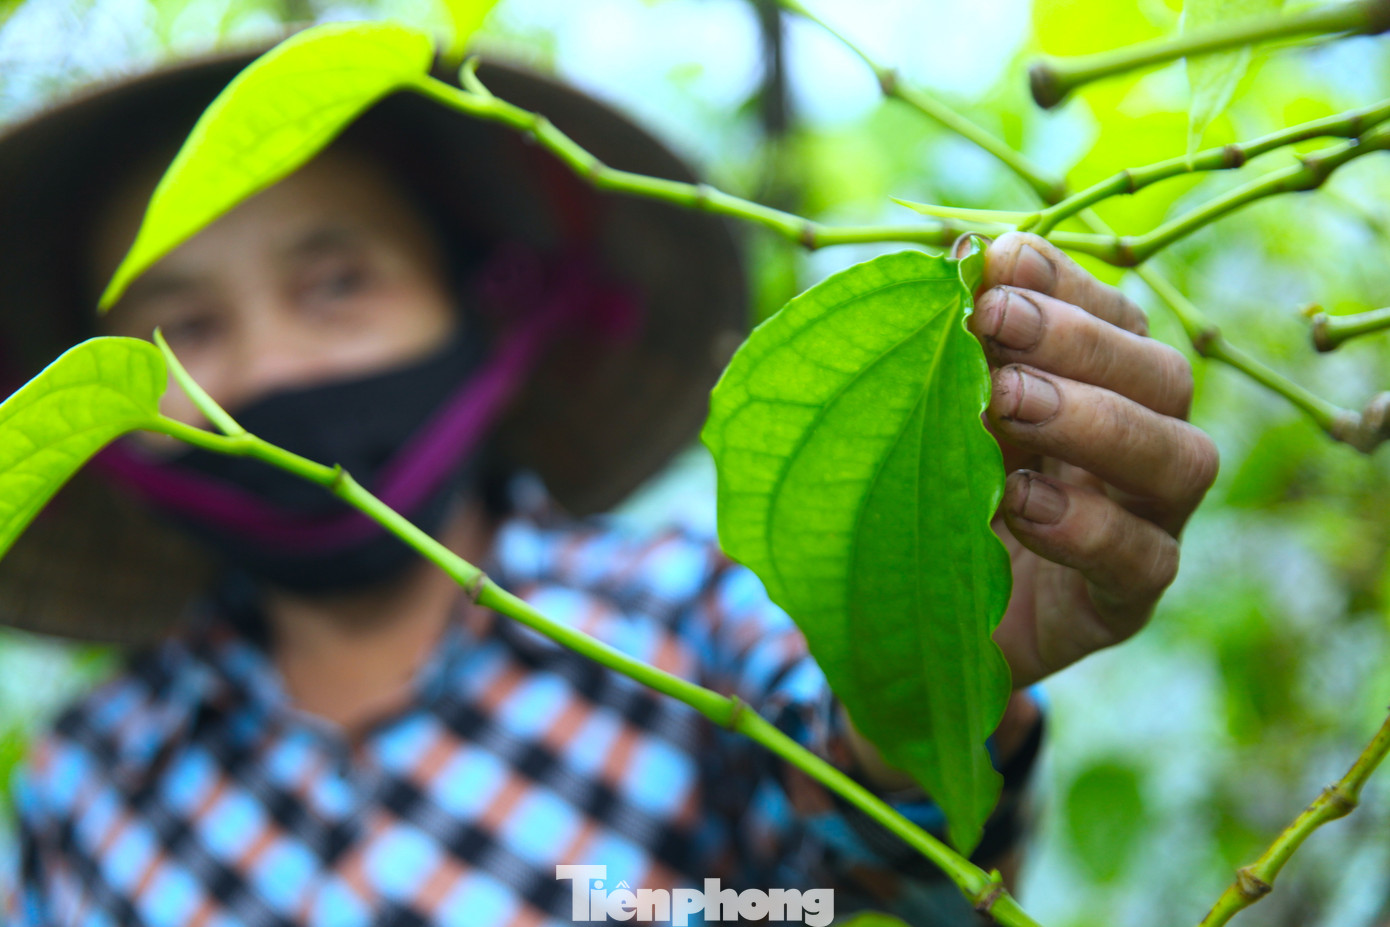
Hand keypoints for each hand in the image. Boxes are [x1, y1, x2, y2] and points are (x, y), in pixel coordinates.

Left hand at [964, 232, 1218, 687]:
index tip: (993, 263)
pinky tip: (1022, 501)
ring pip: (1178, 458)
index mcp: (1096, 388)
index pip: (1111, 315)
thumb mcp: (926, 419)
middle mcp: (1136, 446)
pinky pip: (1142, 559)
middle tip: (990, 321)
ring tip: (1007, 400)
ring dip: (1094, 419)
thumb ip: (950, 354)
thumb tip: (962, 259)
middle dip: (1076, 338)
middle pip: (1159, 374)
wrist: (909, 622)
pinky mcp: (1123, 601)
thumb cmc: (922, 501)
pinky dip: (1086, 526)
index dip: (1060, 283)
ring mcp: (1144, 525)